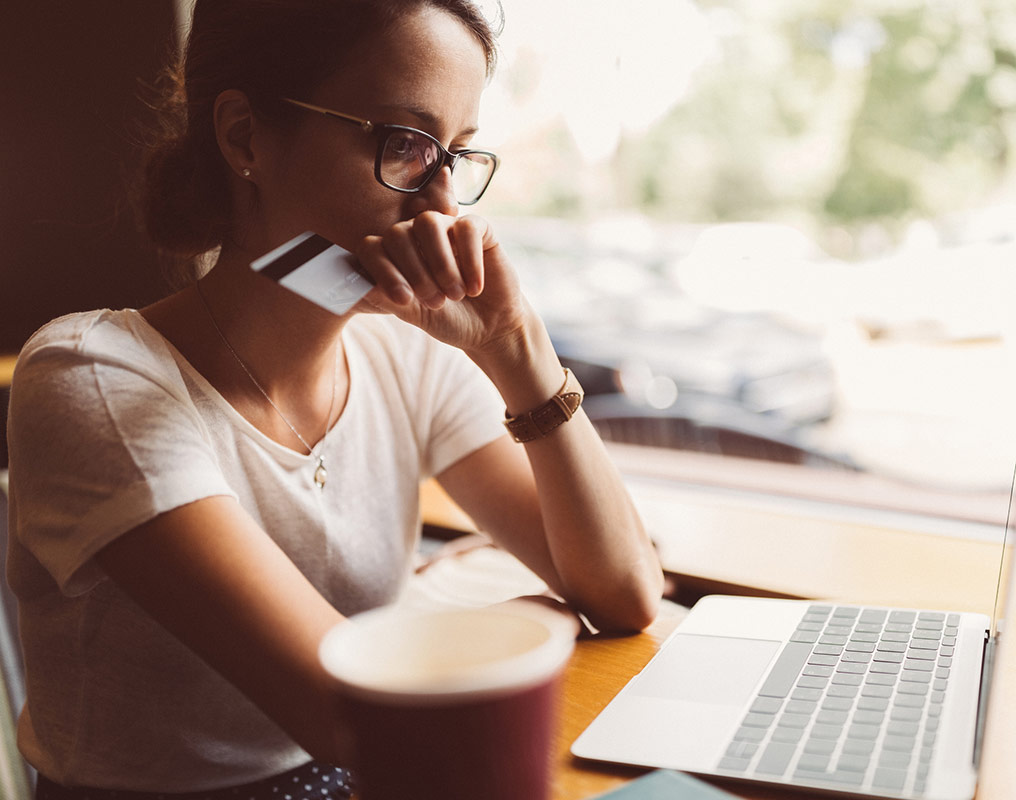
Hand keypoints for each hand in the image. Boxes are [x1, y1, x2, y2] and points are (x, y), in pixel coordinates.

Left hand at [351, 212, 531, 358]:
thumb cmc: (447, 319)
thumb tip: (359, 286)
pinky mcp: (477, 229)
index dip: (383, 270)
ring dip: (440, 264)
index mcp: (392, 255)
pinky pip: (466, 228)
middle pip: (398, 233)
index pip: (372, 247)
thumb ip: (385, 298)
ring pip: (428, 223)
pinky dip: (470, 260)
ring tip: (455, 295)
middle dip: (415, 272)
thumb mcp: (413, 314)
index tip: (403, 299)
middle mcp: (414, 235)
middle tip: (435, 302)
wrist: (489, 328)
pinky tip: (475, 288)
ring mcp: (445, 228)